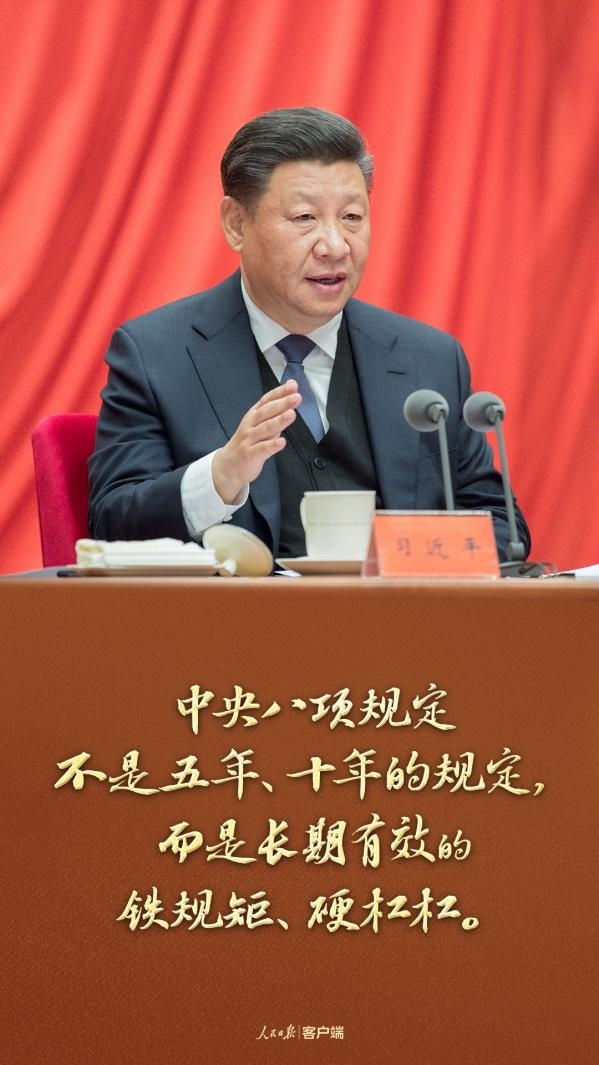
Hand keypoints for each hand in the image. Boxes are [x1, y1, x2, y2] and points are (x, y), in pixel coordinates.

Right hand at [212, 380, 300, 503]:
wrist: (227, 466)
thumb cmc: (246, 444)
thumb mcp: (258, 426)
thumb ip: (274, 414)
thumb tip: (289, 398)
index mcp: (253, 416)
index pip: (267, 400)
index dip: (279, 392)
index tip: (292, 386)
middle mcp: (250, 425)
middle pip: (266, 412)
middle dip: (282, 404)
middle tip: (296, 398)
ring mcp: (249, 440)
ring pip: (264, 429)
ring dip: (279, 421)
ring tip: (291, 414)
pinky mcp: (250, 455)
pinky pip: (262, 449)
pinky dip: (271, 445)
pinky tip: (281, 442)